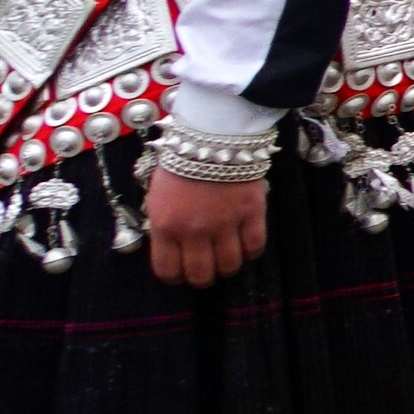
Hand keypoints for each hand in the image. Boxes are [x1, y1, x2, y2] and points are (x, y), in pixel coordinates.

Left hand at [143, 164, 271, 289]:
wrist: (214, 136)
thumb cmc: (181, 164)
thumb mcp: (158, 197)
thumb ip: (164, 226)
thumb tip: (173, 247)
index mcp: (165, 226)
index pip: (167, 270)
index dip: (175, 278)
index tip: (181, 272)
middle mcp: (194, 231)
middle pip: (201, 274)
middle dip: (203, 278)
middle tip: (207, 270)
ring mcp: (225, 223)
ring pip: (229, 265)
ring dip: (228, 266)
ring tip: (227, 256)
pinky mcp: (252, 213)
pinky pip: (255, 246)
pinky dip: (250, 251)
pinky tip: (246, 244)